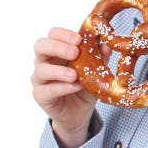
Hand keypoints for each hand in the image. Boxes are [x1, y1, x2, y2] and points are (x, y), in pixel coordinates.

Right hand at [31, 27, 96, 147]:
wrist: (79, 113)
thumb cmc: (84, 87)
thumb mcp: (95, 72)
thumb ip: (99, 59)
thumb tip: (106, 45)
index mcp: (57, 51)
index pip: (53, 34)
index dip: (64, 34)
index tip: (79, 39)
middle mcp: (45, 62)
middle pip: (40, 46)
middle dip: (57, 47)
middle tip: (74, 52)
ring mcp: (40, 79)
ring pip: (40, 70)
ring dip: (58, 71)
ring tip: (74, 75)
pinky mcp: (40, 95)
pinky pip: (46, 90)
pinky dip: (62, 87)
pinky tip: (75, 87)